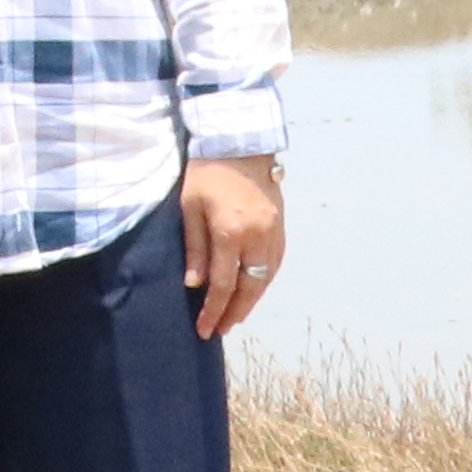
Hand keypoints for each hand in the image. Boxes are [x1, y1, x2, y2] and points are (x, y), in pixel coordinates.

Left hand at [177, 155, 285, 342]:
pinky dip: (264, 280)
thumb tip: (194, 285)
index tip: (204, 329)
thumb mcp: (190, 208)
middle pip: (249, 288)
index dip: (213, 310)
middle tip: (221, 329)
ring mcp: (273, 231)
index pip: (222, 285)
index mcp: (230, 232)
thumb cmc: (206, 172)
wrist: (239, 142)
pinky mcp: (281, 225)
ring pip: (266, 278)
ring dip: (251, 300)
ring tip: (235, 315)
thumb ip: (194, 248)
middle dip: (234, 312)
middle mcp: (256, 236)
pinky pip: (275, 262)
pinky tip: (254, 289)